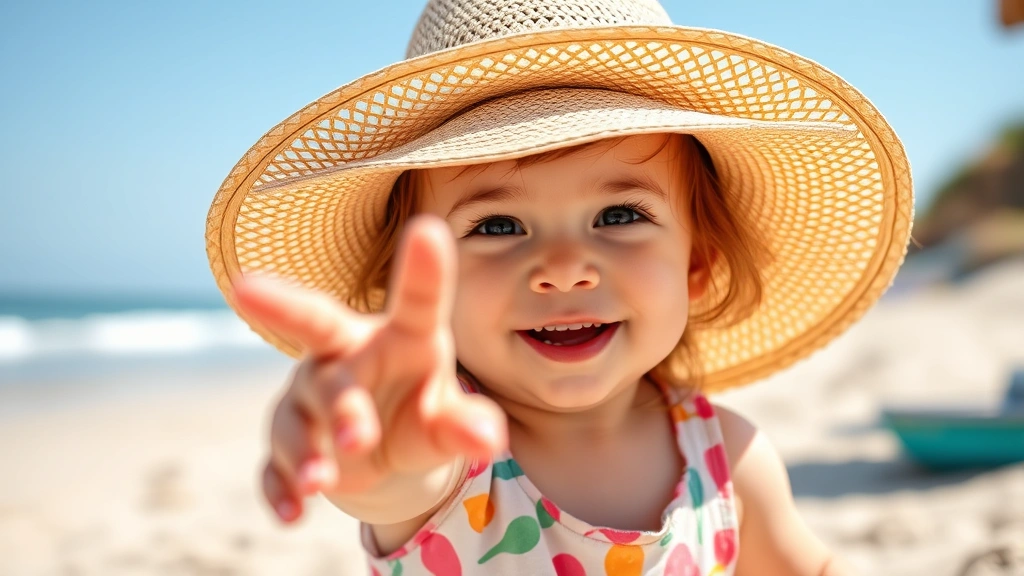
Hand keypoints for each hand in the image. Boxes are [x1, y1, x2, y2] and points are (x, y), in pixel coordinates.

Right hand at [234, 215, 506, 522]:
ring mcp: (308, 397)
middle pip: (317, 327)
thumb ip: (465, 426)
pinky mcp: (288, 444)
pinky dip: (281, 487)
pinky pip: (274, 463)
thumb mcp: (448, 421)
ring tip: (322, 481)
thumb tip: (488, 439)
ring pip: (299, 413)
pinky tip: (293, 512)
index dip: (423, 268)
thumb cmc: (419, 412)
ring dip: (308, 446)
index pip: (416, 300)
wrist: (377, 449)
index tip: (429, 228)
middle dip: (295, 317)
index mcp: (401, 336)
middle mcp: (345, 353)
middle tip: (340, 386)